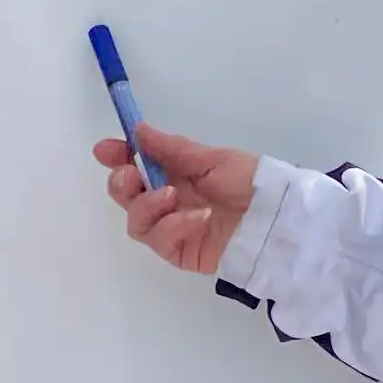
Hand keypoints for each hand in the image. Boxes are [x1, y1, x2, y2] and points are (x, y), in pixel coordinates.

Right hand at [96, 124, 257, 278]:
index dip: (116, 157)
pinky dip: (173, 226)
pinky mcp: (181, 252)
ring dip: (148, 205)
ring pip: (136, 221)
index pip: (136, 165)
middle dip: (121, 184)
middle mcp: (169, 201)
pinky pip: (161, 241)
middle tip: (130, 175)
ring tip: (172, 196)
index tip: (105, 149)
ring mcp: (173, 228)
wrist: (277, 218)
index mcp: (176, 173)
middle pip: (127, 196)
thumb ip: (173, 149)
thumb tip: (139, 130)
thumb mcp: (212, 159)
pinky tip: (196, 218)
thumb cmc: (250, 182)